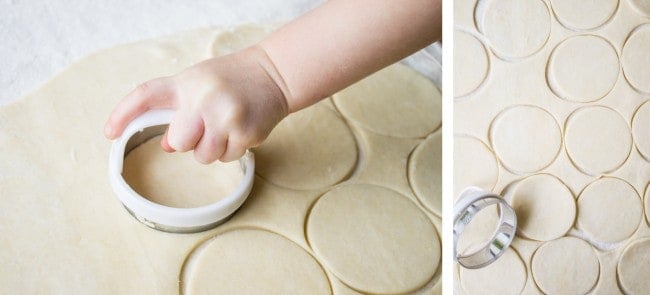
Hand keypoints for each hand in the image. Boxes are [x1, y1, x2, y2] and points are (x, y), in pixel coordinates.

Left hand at [104, 45, 288, 162]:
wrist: (273, 74)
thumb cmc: (230, 80)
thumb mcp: (197, 83)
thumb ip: (178, 110)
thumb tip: (169, 145)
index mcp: (186, 83)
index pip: (146, 95)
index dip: (122, 114)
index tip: (109, 133)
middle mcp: (204, 99)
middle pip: (180, 142)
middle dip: (190, 141)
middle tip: (206, 126)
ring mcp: (226, 117)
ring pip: (203, 156)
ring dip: (212, 148)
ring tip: (225, 127)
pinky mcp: (246, 133)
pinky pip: (227, 158)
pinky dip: (231, 149)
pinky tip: (239, 130)